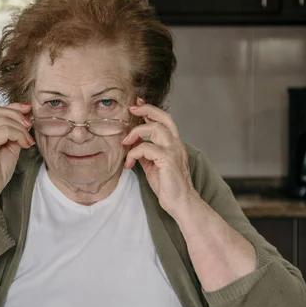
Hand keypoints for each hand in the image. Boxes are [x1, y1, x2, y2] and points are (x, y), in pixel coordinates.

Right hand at [0, 103, 35, 207]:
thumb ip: (14, 135)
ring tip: (27, 140)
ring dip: (20, 128)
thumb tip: (25, 122)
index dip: (12, 108)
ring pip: (3, 120)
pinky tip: (24, 144)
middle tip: (30, 123)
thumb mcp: (9, 149)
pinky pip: (4, 131)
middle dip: (17, 114)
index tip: (27, 110)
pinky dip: (18, 135)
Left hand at [122, 101, 197, 215]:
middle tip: (131, 108)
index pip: (164, 120)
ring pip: (155, 129)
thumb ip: (144, 151)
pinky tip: (129, 164)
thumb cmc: (168, 185)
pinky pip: (146, 148)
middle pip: (163, 117)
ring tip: (125, 142)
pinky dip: (134, 153)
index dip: (150, 110)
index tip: (137, 104)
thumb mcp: (152, 164)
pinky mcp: (168, 160)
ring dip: (136, 132)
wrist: (180, 202)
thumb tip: (132, 142)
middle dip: (146, 109)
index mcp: (173, 144)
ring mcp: (173, 151)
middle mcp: (175, 144)